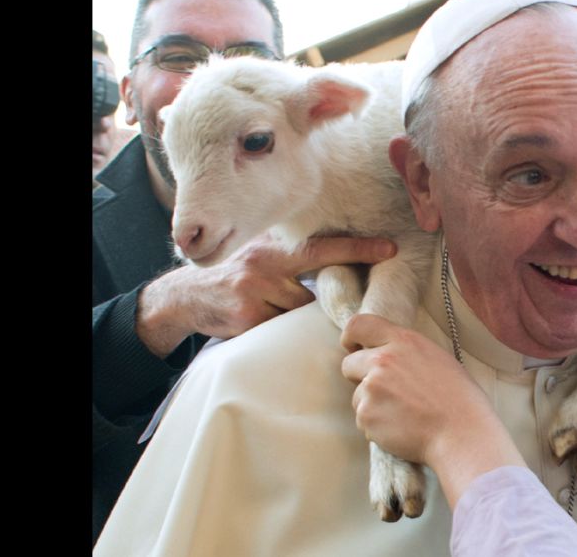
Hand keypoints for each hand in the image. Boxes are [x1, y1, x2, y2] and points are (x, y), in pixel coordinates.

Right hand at [137, 234, 396, 356]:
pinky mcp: (248, 318)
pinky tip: (260, 322)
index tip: (391, 248)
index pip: (322, 246)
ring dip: (297, 317)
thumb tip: (341, 265)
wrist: (186, 298)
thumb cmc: (235, 278)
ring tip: (274, 310)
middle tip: (366, 286)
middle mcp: (265, 265)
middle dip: (335, 290)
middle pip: (316, 285)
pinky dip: (280, 330)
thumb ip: (293, 261)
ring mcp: (255, 292)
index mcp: (273, 249)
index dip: (358, 247)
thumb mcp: (262, 258)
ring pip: (300, 311)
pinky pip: (281, 329)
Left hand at [340, 313, 524, 507]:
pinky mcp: (366, 416)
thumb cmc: (458, 399)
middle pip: (349, 364)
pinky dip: (377, 426)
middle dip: (360, 377)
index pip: (359, 325)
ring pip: (358, 396)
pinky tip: (402, 428)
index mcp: (403, 341)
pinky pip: (363, 420)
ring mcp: (371, 389)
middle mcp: (383, 361)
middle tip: (384, 391)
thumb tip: (385, 353)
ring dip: (373, 405)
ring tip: (404, 414)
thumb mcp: (436, 358)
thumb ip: (405, 352)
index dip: (350, 337)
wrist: (461, 434)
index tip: (352, 347)